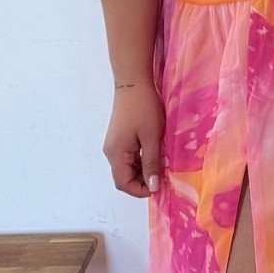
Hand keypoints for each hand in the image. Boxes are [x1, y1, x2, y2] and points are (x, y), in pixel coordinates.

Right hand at [104, 82, 163, 197]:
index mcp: (116, 154)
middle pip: (123, 177)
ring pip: (126, 167)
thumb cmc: (144, 109)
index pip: (123, 183)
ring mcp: (114, 144)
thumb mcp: (152, 138)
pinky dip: (140, 161)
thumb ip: (152, 163)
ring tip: (161, 166)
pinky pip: (128, 157)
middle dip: (142, 182)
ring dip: (142, 171)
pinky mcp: (119, 138)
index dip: (140, 190)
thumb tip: (153, 187)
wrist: (133, 83)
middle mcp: (111, 152)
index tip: (159, 187)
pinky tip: (154, 155)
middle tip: (163, 177)